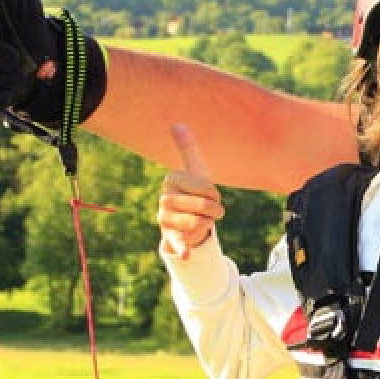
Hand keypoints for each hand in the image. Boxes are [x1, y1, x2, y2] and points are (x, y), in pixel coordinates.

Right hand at [158, 123, 224, 259]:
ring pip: (200, 221)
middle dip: (214, 209)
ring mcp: (165, 218)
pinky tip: (187, 256)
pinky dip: (184, 249)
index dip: (214, 193)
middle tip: (208, 209)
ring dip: (208, 223)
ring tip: (202, 220)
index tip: (207, 194)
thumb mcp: (194, 171)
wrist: (186, 222)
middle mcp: (164, 198)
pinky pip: (179, 242)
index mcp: (172, 179)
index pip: (206, 186)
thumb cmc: (193, 193)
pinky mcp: (170, 237)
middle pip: (204, 204)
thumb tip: (176, 123)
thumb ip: (187, 148)